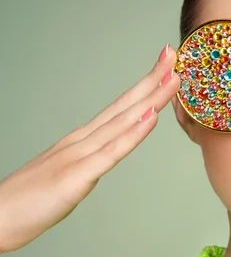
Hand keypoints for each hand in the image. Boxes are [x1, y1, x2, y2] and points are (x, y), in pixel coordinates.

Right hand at [0, 45, 179, 252]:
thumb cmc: (30, 201)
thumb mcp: (68, 176)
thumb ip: (88, 164)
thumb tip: (105, 158)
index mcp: (81, 141)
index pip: (119, 108)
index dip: (143, 87)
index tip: (163, 67)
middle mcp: (82, 141)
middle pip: (124, 106)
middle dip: (152, 80)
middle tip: (174, 55)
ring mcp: (79, 155)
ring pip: (123, 122)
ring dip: (150, 98)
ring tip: (172, 77)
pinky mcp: (76, 176)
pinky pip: (111, 152)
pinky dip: (133, 133)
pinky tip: (151, 116)